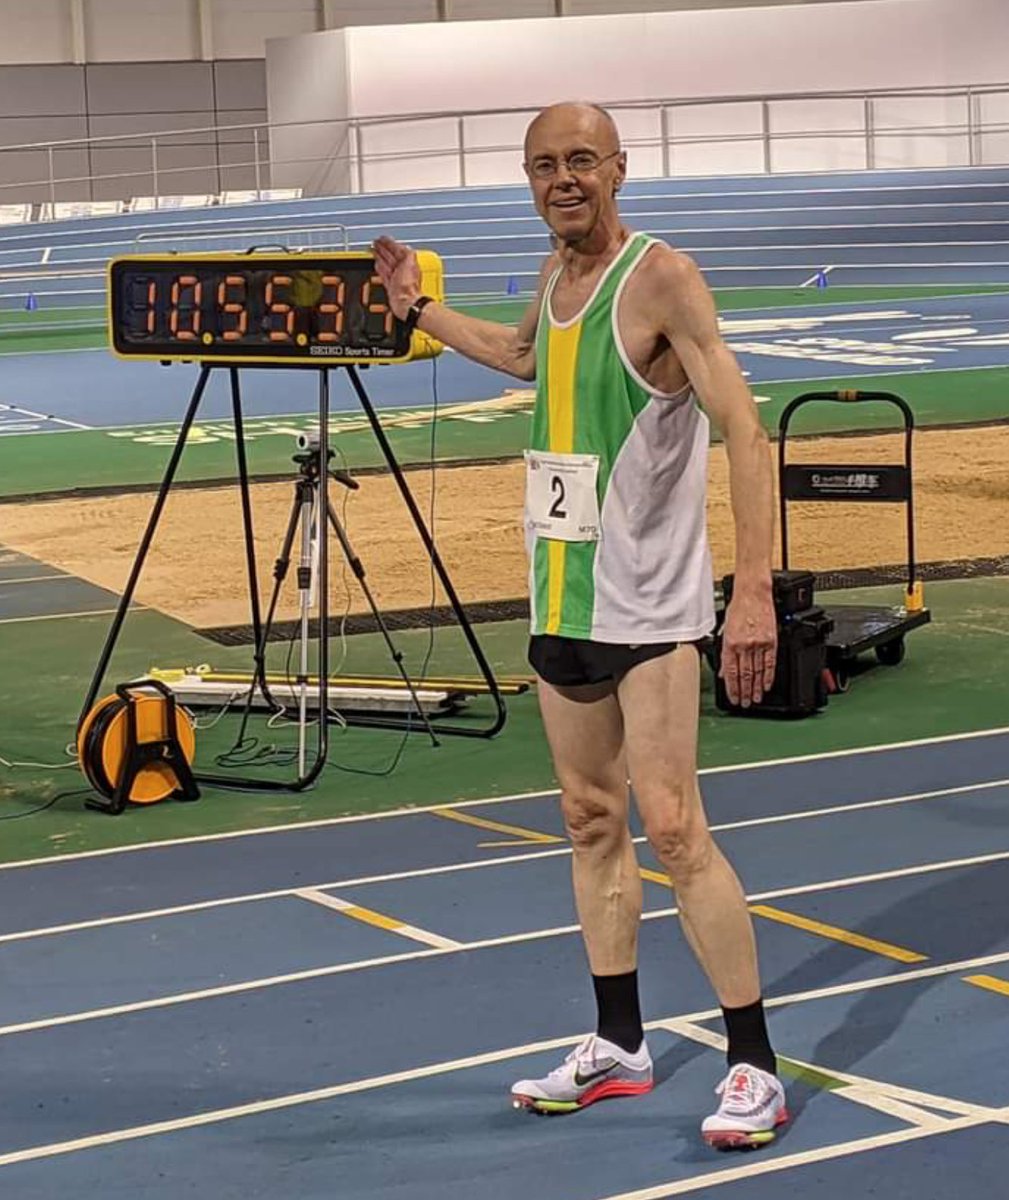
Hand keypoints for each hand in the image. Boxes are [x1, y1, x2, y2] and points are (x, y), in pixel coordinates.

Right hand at [373, 236, 421, 320]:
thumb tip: (400, 246)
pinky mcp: (390, 287)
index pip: (396, 248)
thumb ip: (405, 251)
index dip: (388, 242)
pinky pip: (384, 274)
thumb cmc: (409, 286)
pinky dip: (380, 268)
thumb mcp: (409, 261)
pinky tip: (377, 264)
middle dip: (383, 248)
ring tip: (373, 250)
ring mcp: (396, 279)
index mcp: (408, 262)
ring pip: (386, 264)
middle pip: (390, 255)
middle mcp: (402, 270)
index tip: (381, 238)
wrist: (406, 303)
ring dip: (380, 256)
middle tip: (375, 242)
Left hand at [720, 582, 776, 707]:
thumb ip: (723, 652)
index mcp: (729, 643)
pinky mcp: (771, 641)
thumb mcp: (725, 629)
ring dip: (755, 688)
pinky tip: (766, 685)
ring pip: (757, 672)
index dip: (732, 688)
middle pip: (744, 675)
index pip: (730, 672)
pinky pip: (770, 663)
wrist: (753, 593)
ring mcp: (758, 644)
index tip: (733, 698)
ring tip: (755, 699)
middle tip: (744, 703)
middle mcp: (743, 645)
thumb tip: (723, 670)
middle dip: (744, 692)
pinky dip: (768, 676)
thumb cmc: (738, 608)